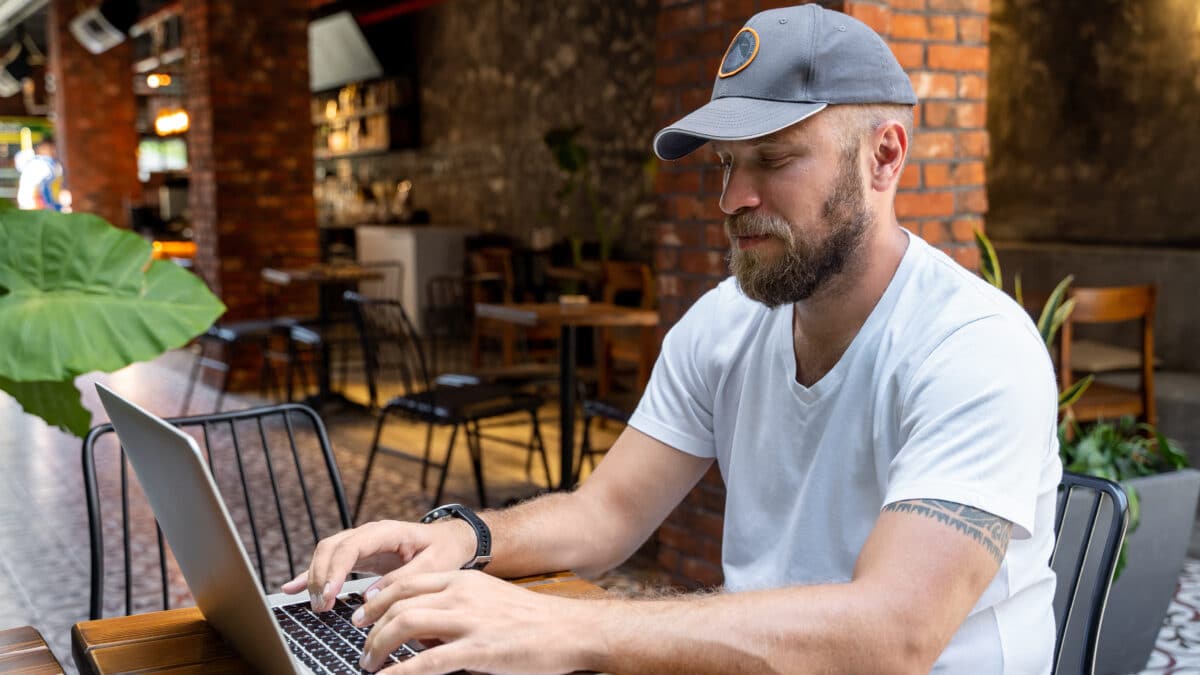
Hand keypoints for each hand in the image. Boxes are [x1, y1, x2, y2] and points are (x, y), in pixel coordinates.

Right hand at [281, 519, 475, 611]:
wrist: (450, 539)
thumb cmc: (444, 550)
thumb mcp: (433, 566)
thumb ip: (402, 580)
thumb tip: (369, 597)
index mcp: (387, 531)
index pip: (351, 546)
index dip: (336, 569)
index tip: (329, 594)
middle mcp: (370, 533)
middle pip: (332, 547)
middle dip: (321, 576)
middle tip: (322, 606)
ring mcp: (362, 542)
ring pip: (327, 553)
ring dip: (317, 578)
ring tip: (318, 605)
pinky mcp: (359, 555)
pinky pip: (330, 562)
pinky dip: (311, 574)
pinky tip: (292, 588)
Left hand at [351, 570, 592, 673]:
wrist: (570, 629)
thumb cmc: (533, 619)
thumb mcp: (489, 598)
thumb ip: (456, 606)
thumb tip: (423, 631)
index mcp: (463, 579)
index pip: (406, 583)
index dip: (377, 599)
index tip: (362, 616)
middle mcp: (460, 594)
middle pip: (398, 603)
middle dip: (370, 627)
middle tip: (360, 645)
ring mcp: (468, 621)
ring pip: (404, 626)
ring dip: (378, 647)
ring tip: (369, 665)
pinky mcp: (477, 650)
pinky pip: (427, 662)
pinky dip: (400, 673)